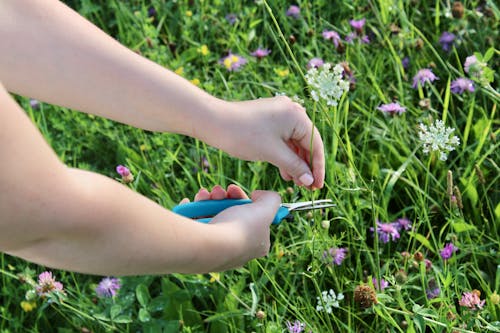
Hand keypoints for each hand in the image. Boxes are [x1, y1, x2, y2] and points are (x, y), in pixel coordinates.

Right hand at [179, 185, 280, 270]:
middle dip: (223, 198)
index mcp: (256, 245)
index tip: (235, 190)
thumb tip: (260, 195)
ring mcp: (215, 250)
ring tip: (204, 196)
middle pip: (231, 216)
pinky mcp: (196, 248)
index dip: (244, 200)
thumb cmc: (239, 228)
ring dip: (207, 201)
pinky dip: (192, 212)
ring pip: (212, 218)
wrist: (208, 245)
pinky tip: (191, 204)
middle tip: (218, 191)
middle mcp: (236, 250)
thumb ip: (271, 199)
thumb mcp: (266, 208)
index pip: (254, 219)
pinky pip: (195, 225)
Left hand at [207, 96, 324, 188]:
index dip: (317, 168)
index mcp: (296, 115)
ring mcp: (279, 113)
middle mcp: (291, 110)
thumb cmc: (243, 135)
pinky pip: (283, 139)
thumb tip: (310, 180)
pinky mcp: (269, 119)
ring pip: (294, 142)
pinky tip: (285, 172)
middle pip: (306, 143)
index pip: (315, 144)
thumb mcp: (273, 154)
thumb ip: (295, 167)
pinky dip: (285, 155)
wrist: (214, 122)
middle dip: (306, 166)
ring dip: (295, 163)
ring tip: (295, 182)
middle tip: (308, 187)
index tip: (318, 186)